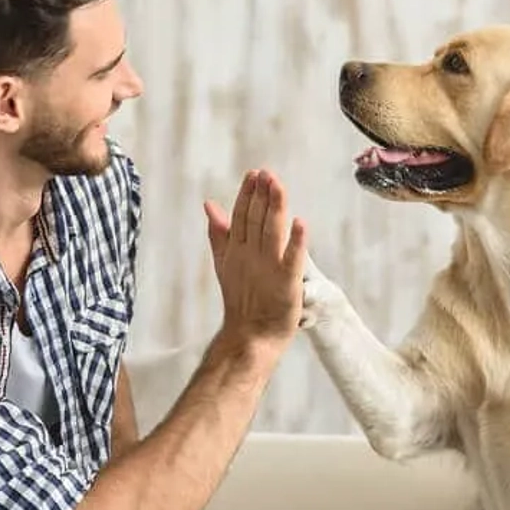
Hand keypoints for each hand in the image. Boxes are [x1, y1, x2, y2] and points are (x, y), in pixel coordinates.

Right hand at [203, 169, 307, 355]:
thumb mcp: (226, 262)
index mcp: (238, 249)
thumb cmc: (242, 299)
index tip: (255, 173)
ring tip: (278, 186)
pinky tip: (300, 223)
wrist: (250, 336)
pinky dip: (296, 242)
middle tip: (266, 173)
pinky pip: (292, 259)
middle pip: (256, 219)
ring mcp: (268, 268)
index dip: (248, 194)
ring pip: (271, 232)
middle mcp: (251, 255)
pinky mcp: (286, 282)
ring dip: (275, 208)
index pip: (242, 215)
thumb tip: (209, 204)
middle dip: (261, 195)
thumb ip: (219, 233)